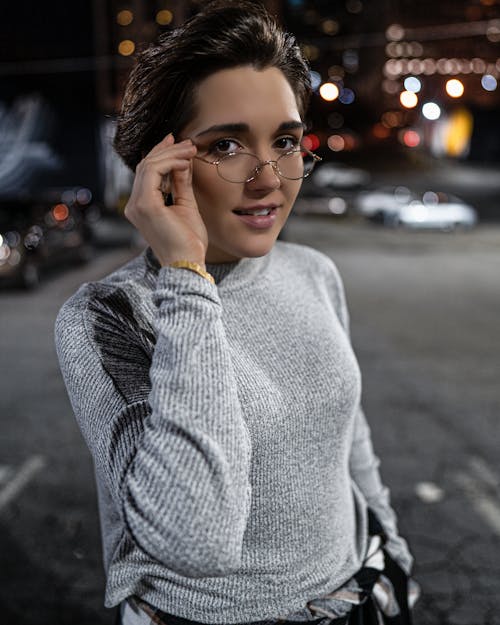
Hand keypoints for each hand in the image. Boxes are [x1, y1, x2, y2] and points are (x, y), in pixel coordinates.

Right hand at [124, 133, 207, 266]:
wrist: (187, 263)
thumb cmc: (188, 242)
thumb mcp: (186, 205)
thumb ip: (181, 184)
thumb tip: (183, 162)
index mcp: (142, 206)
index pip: (148, 174)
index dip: (162, 155)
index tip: (180, 144)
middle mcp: (135, 205)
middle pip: (146, 166)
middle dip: (167, 150)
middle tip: (187, 142)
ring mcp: (137, 205)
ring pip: (149, 166)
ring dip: (171, 154)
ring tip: (190, 149)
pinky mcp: (146, 205)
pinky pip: (153, 173)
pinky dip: (169, 163)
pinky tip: (184, 161)